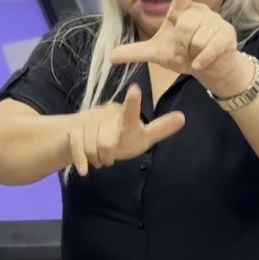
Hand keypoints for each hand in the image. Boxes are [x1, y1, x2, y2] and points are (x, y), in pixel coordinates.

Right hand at [67, 84, 184, 175]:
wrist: (87, 136)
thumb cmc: (120, 136)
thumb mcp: (142, 136)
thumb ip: (160, 128)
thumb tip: (183, 117)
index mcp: (125, 116)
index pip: (131, 112)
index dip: (133, 102)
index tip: (136, 89)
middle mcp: (106, 114)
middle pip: (106, 141)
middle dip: (107, 153)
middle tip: (110, 155)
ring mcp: (88, 120)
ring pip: (91, 145)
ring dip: (96, 157)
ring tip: (100, 158)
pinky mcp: (74, 129)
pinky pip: (77, 146)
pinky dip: (81, 159)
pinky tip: (84, 170)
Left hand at [109, 0, 244, 90]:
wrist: (209, 69)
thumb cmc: (184, 55)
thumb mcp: (157, 54)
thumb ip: (135, 52)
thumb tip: (111, 56)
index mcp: (181, 11)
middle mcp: (199, 11)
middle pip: (184, 25)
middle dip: (181, 44)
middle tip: (184, 50)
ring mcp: (215, 21)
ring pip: (198, 37)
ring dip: (192, 51)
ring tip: (196, 53)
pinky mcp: (226, 34)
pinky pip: (211, 46)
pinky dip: (202, 59)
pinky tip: (199, 63)